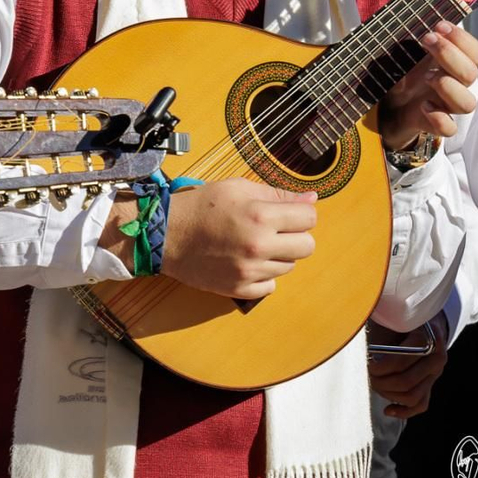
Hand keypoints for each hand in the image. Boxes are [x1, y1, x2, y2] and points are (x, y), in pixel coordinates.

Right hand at [156, 178, 317, 298]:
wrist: (166, 235)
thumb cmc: (203, 206)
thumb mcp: (239, 188)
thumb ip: (278, 194)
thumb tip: (312, 198)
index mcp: (261, 216)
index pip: (309, 218)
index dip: (302, 213)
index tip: (290, 214)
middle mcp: (258, 245)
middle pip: (307, 247)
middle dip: (297, 236)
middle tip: (277, 231)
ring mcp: (248, 271)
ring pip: (290, 266)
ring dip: (279, 256)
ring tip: (256, 244)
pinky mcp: (238, 289)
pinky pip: (270, 286)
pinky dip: (264, 276)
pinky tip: (248, 262)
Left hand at [369, 312, 449, 419]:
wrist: (426, 319)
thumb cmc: (404, 318)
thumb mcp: (395, 318)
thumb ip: (383, 329)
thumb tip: (358, 340)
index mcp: (429, 339)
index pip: (401, 362)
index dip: (379, 367)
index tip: (366, 364)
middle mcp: (437, 359)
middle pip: (406, 382)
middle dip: (381, 382)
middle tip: (367, 375)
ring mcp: (435, 374)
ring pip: (412, 396)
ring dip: (388, 394)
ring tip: (374, 384)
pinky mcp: (431, 384)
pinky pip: (421, 404)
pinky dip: (404, 411)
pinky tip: (388, 410)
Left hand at [379, 21, 477, 151]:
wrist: (390, 104)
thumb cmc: (404, 72)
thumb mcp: (405, 52)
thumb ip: (411, 39)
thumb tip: (409, 25)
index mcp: (456, 63)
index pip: (476, 52)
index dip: (462, 39)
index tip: (439, 25)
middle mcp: (457, 84)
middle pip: (472, 74)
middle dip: (450, 54)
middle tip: (427, 39)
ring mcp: (448, 106)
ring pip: (468, 103)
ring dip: (449, 87)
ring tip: (427, 77)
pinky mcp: (436, 124)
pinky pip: (449, 129)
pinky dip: (440, 118)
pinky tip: (425, 106)